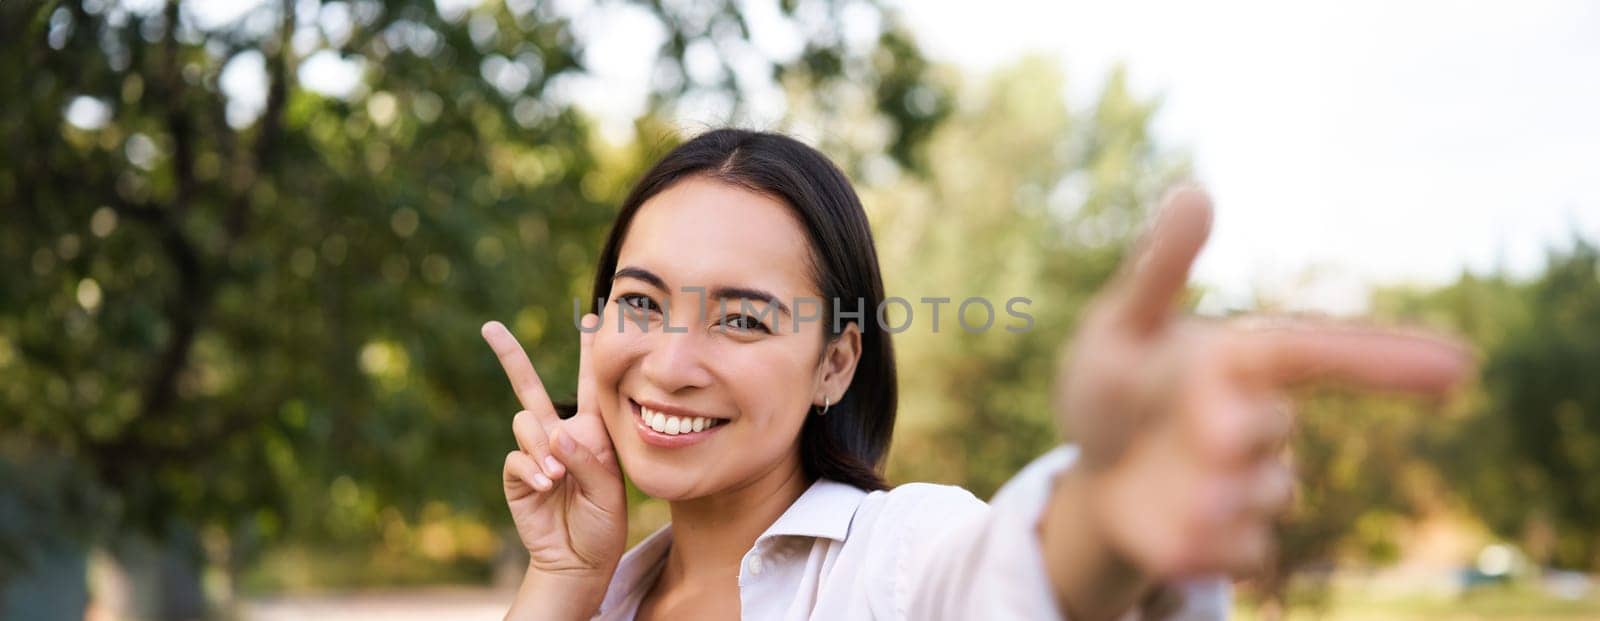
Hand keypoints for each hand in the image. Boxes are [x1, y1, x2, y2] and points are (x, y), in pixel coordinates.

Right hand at [484, 314, 625, 587]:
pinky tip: (546, 486)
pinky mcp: (517, 473)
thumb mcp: (609, 490)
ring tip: (557, 477)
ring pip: (525, 423)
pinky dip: (532, 469)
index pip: (590, 384)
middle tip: (490, 327)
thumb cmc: (603, 522)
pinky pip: (517, 457)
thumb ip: (587, 459)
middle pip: (529, 386)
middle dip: (510, 356)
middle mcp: (559, 433)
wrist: (579, 558)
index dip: (589, 350)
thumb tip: (554, 432)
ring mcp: (535, 452)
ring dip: (541, 447)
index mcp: (591, 430)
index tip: (592, 314)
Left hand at [1054, 187, 1471, 578]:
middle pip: (1274, 427)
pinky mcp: (1232, 540)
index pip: (1325, 352)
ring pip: (1265, 495)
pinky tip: (1168, 532)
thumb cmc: (1112, 382)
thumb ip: (1159, 269)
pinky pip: (1244, 553)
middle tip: (1207, 432)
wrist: (1092, 466)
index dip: (1392, 357)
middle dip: (1245, 429)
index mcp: (1242, 360)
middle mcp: (1258, 420)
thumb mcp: (1121, 324)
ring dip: (1218, 497)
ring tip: (1172, 493)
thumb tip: (1196, 191)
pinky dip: (1207, 549)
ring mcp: (1251, 482)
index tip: (1460, 366)